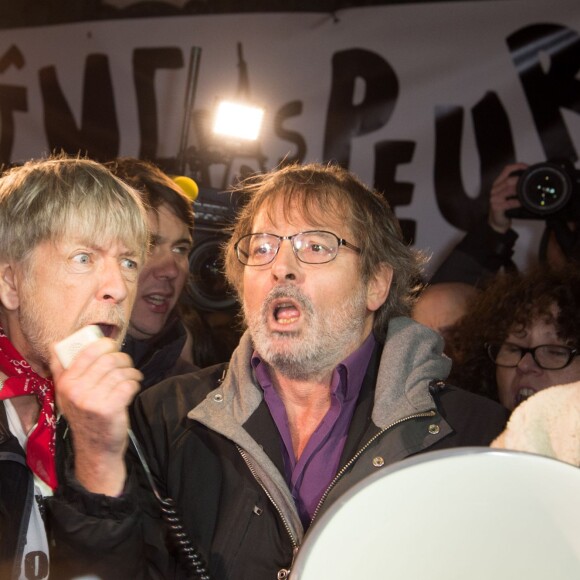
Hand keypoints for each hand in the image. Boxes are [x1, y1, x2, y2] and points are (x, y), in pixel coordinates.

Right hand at [50, 337, 142, 495]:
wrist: (95, 449)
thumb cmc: (85, 416)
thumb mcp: (66, 395)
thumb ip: (62, 370)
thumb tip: (56, 344)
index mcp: (65, 383)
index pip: (87, 352)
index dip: (104, 344)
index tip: (112, 347)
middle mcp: (75, 391)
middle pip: (108, 359)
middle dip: (123, 358)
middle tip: (126, 363)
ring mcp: (92, 400)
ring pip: (120, 371)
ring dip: (131, 371)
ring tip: (132, 376)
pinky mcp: (110, 409)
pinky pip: (128, 384)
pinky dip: (135, 382)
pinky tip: (133, 386)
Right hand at [488, 163, 527, 233]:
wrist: (497, 221)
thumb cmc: (505, 206)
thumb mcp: (509, 193)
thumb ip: (516, 184)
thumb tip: (531, 177)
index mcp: (498, 183)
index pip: (507, 170)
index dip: (518, 166)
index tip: (528, 168)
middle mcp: (495, 189)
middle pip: (508, 180)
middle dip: (520, 181)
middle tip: (530, 183)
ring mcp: (494, 198)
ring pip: (508, 190)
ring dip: (519, 191)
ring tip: (527, 193)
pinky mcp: (495, 207)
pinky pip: (508, 203)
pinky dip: (517, 202)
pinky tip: (522, 203)